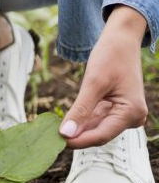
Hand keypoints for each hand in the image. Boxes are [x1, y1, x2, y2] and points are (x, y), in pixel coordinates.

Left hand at [59, 5, 148, 148]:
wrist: (120, 40)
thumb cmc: (111, 56)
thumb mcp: (93, 82)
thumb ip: (81, 109)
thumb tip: (66, 133)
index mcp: (132, 113)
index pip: (101, 135)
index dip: (78, 140)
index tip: (56, 142)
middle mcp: (131, 117)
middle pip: (99, 133)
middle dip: (76, 135)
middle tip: (50, 138)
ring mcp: (124, 114)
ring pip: (96, 127)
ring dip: (77, 129)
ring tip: (53, 131)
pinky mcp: (115, 109)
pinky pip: (96, 119)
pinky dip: (81, 120)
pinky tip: (65, 121)